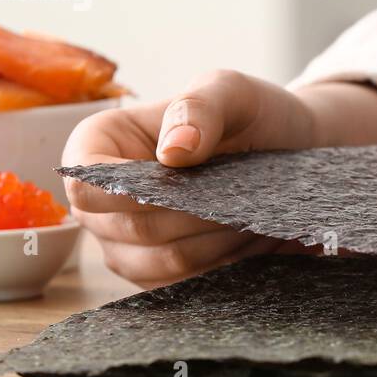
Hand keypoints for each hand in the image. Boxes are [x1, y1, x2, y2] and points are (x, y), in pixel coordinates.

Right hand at [62, 70, 376, 286]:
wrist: (289, 150)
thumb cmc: (252, 114)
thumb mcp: (231, 92)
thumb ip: (199, 107)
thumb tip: (174, 149)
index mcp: (99, 144)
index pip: (87, 184)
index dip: (128, 192)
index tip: (188, 185)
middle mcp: (102, 201)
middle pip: (131, 229)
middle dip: (194, 217)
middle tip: (242, 197)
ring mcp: (127, 243)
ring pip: (161, 264)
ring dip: (214, 244)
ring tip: (252, 215)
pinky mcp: (160, 274)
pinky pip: (184, 284)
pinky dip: (224, 265)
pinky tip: (253, 238)